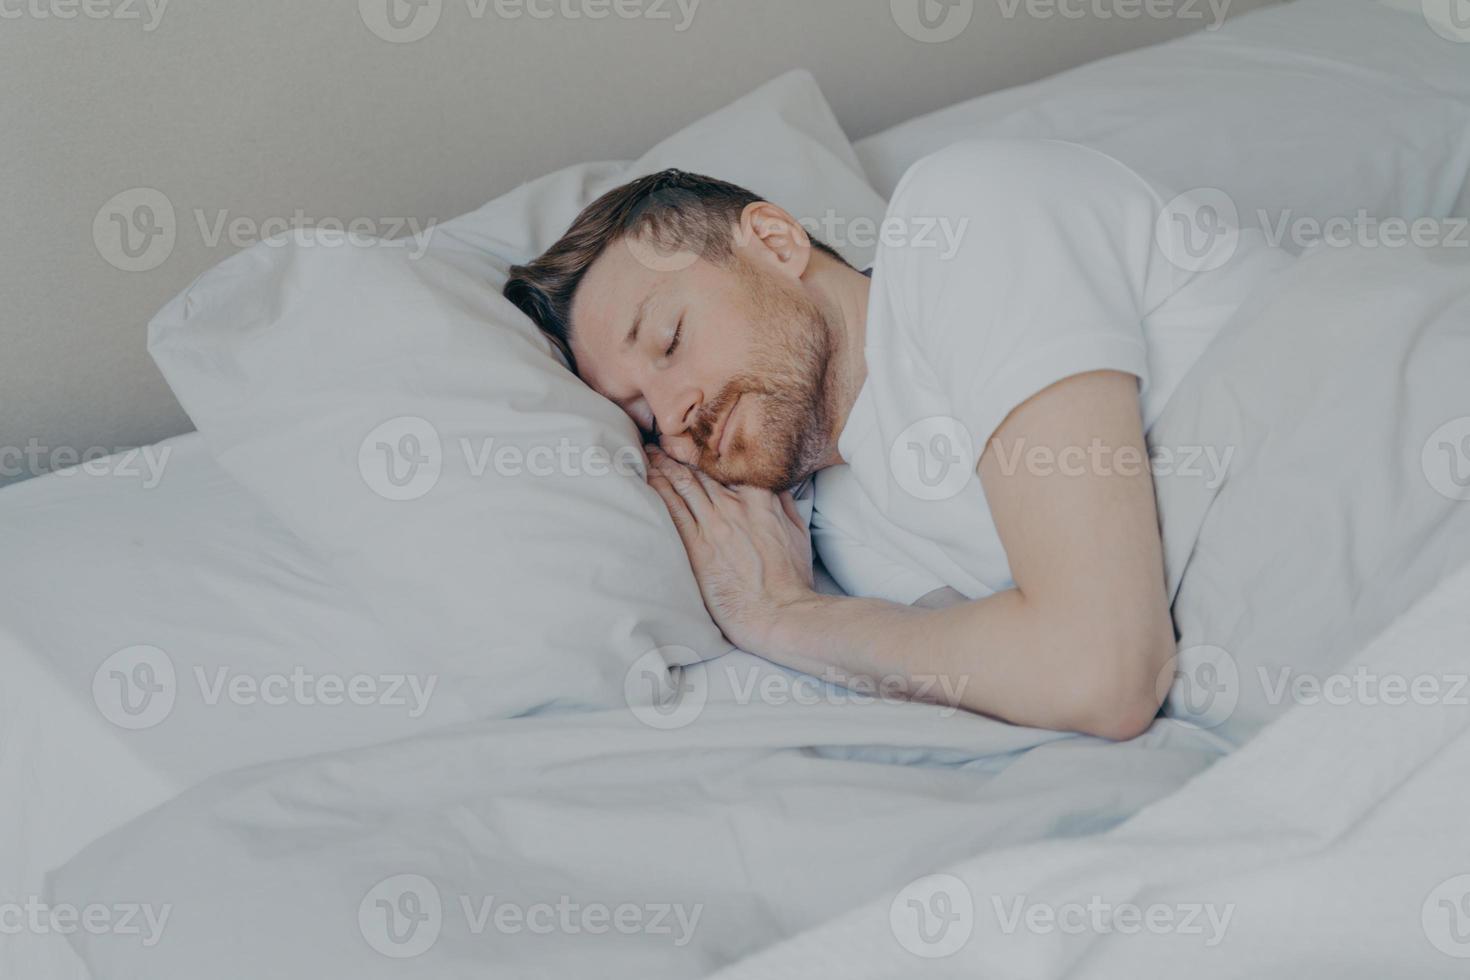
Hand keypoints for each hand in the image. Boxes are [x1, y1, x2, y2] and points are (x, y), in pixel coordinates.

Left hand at [646, 448, 814, 653]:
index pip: (730, 465)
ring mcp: (715, 525)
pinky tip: (647, 478)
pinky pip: (673, 511)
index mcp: (762, 499)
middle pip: (702, 470)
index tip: (697, 443)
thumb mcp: (798, 532)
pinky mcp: (697, 547)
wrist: (778, 612)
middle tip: (663, 441)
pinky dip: (659, 490)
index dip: (710, 452)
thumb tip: (778, 486)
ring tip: (649, 454)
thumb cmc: (791, 578)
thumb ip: (785, 504)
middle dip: (681, 453)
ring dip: (664, 466)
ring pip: (684, 484)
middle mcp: (736, 506)